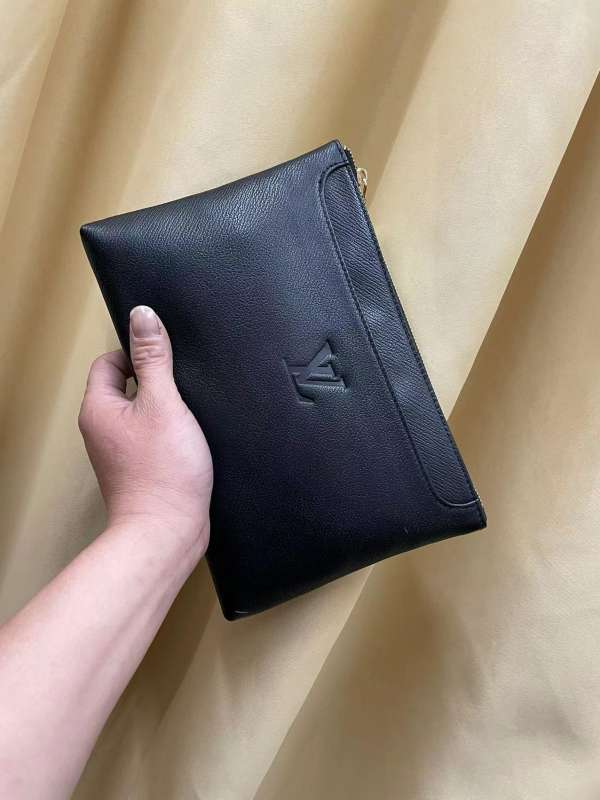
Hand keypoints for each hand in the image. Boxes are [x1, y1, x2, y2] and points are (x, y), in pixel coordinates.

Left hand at [79, 305, 211, 551]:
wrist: (168, 531)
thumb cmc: (163, 473)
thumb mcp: (164, 402)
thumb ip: (154, 358)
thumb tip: (143, 316)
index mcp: (99, 408)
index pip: (109, 362)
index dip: (137, 352)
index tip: (165, 356)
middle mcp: (102, 429)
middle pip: (125, 386)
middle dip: (154, 379)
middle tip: (181, 384)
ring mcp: (119, 451)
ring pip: (140, 412)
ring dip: (164, 407)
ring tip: (186, 411)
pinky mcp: (139, 467)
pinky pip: (150, 435)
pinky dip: (169, 430)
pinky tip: (189, 436)